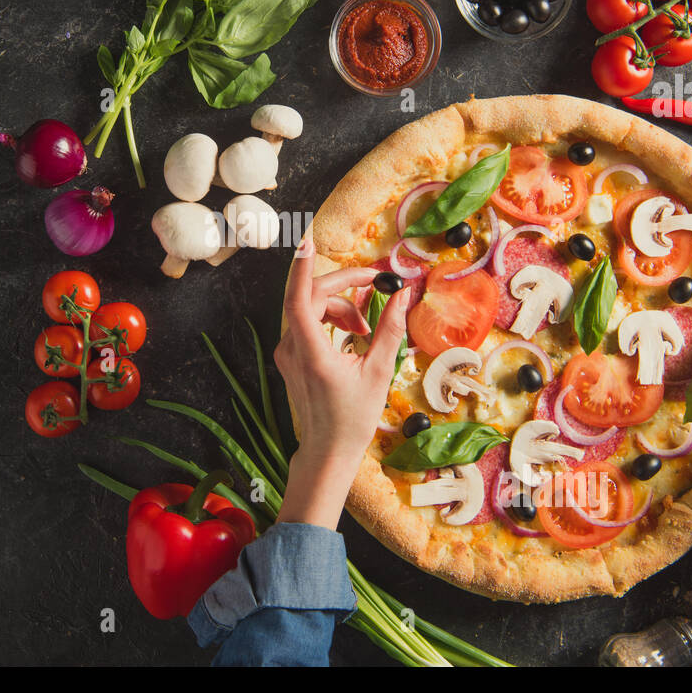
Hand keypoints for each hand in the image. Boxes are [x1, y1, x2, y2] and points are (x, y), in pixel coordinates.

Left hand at [272, 236, 409, 528]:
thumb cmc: (353, 418)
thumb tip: (404, 295)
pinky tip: (353, 335)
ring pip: (310, 309)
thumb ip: (391, 330)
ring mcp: (287, 352)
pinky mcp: (290, 356)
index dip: (302, 267)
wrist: (327, 451)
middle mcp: (292, 349)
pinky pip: (307, 323)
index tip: (307, 241)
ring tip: (366, 329)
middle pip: (312, 297)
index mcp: (312, 353)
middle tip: (375, 285)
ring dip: (340, 308)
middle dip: (344, 287)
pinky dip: (331, 320)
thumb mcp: (379, 373)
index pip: (299, 299)